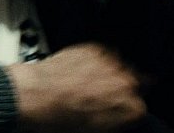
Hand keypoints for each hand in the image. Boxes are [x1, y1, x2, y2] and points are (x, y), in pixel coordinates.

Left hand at [5, 43, 144, 132]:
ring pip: (119, 67)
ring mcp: (111, 63)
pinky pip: (102, 55)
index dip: (124, 111)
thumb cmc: (58, 118)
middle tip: (101, 97)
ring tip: (88, 84)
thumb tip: (113, 121)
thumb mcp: (92, 131)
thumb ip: (112, 124)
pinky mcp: (94, 49)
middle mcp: (125, 82)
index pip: (138, 109)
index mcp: (130, 108)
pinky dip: (94, 62)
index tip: (115, 112)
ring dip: (108, 74)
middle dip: (119, 91)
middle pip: (134, 84)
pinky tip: (80, 72)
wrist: (35, 95)